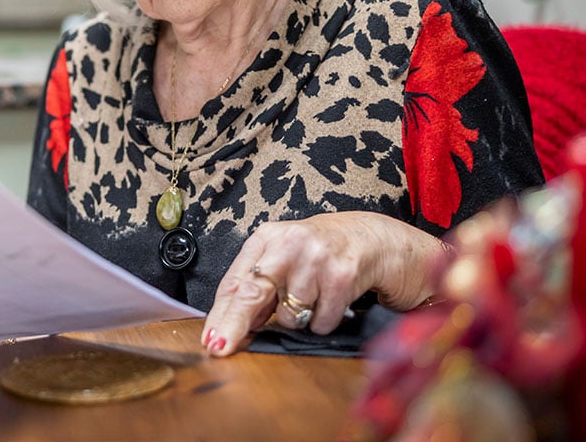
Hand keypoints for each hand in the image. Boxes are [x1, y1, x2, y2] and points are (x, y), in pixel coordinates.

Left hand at [200, 211, 447, 356]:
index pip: (236, 281)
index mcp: (267, 238)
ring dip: (300, 319)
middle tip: (219, 348)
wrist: (375, 238)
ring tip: (314, 296)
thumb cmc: (324, 252)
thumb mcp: (286, 259)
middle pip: (252, 293)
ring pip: (290, 316)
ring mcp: (316, 258)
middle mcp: (289, 243)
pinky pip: (321, 322)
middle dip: (234, 325)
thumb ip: (261, 287)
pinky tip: (333, 300)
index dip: (221, 314)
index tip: (210, 338)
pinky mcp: (343, 275)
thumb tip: (233, 326)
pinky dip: (325, 321)